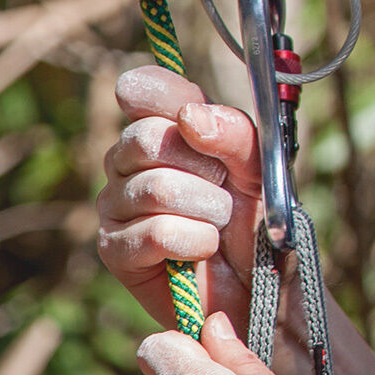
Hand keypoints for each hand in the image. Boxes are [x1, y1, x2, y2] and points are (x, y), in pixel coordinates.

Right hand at [96, 66, 262, 332]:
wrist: (257, 285)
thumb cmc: (255, 219)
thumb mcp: (259, 167)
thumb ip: (234, 133)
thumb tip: (189, 117)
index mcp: (164, 129)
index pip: (141, 90)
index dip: (159, 92)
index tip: (187, 112)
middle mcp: (128, 162)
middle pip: (145, 138)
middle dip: (202, 168)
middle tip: (224, 190)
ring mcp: (115, 206)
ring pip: (154, 187)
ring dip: (206, 209)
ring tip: (219, 224)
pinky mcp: (115, 251)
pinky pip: (154, 231)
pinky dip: (194, 240)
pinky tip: (203, 249)